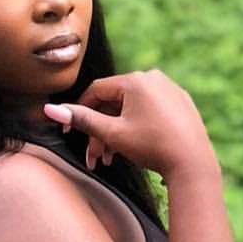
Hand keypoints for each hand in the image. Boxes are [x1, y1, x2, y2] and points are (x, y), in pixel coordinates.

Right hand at [43, 69, 215, 179]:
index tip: (68, 131)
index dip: (79, 111)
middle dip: (101, 131)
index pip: (96, 91)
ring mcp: (170, 90)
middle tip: (95, 157)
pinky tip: (135, 148)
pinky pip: (151, 111)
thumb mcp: (112, 134)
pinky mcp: (182, 104)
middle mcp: (153, 78)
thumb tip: (50, 109)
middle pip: (114, 103)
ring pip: (132, 109)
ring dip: (117, 133)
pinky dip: (138, 127)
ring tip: (112, 158)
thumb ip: (82, 120)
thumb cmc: (152, 147)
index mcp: (135, 80)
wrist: (193, 163)